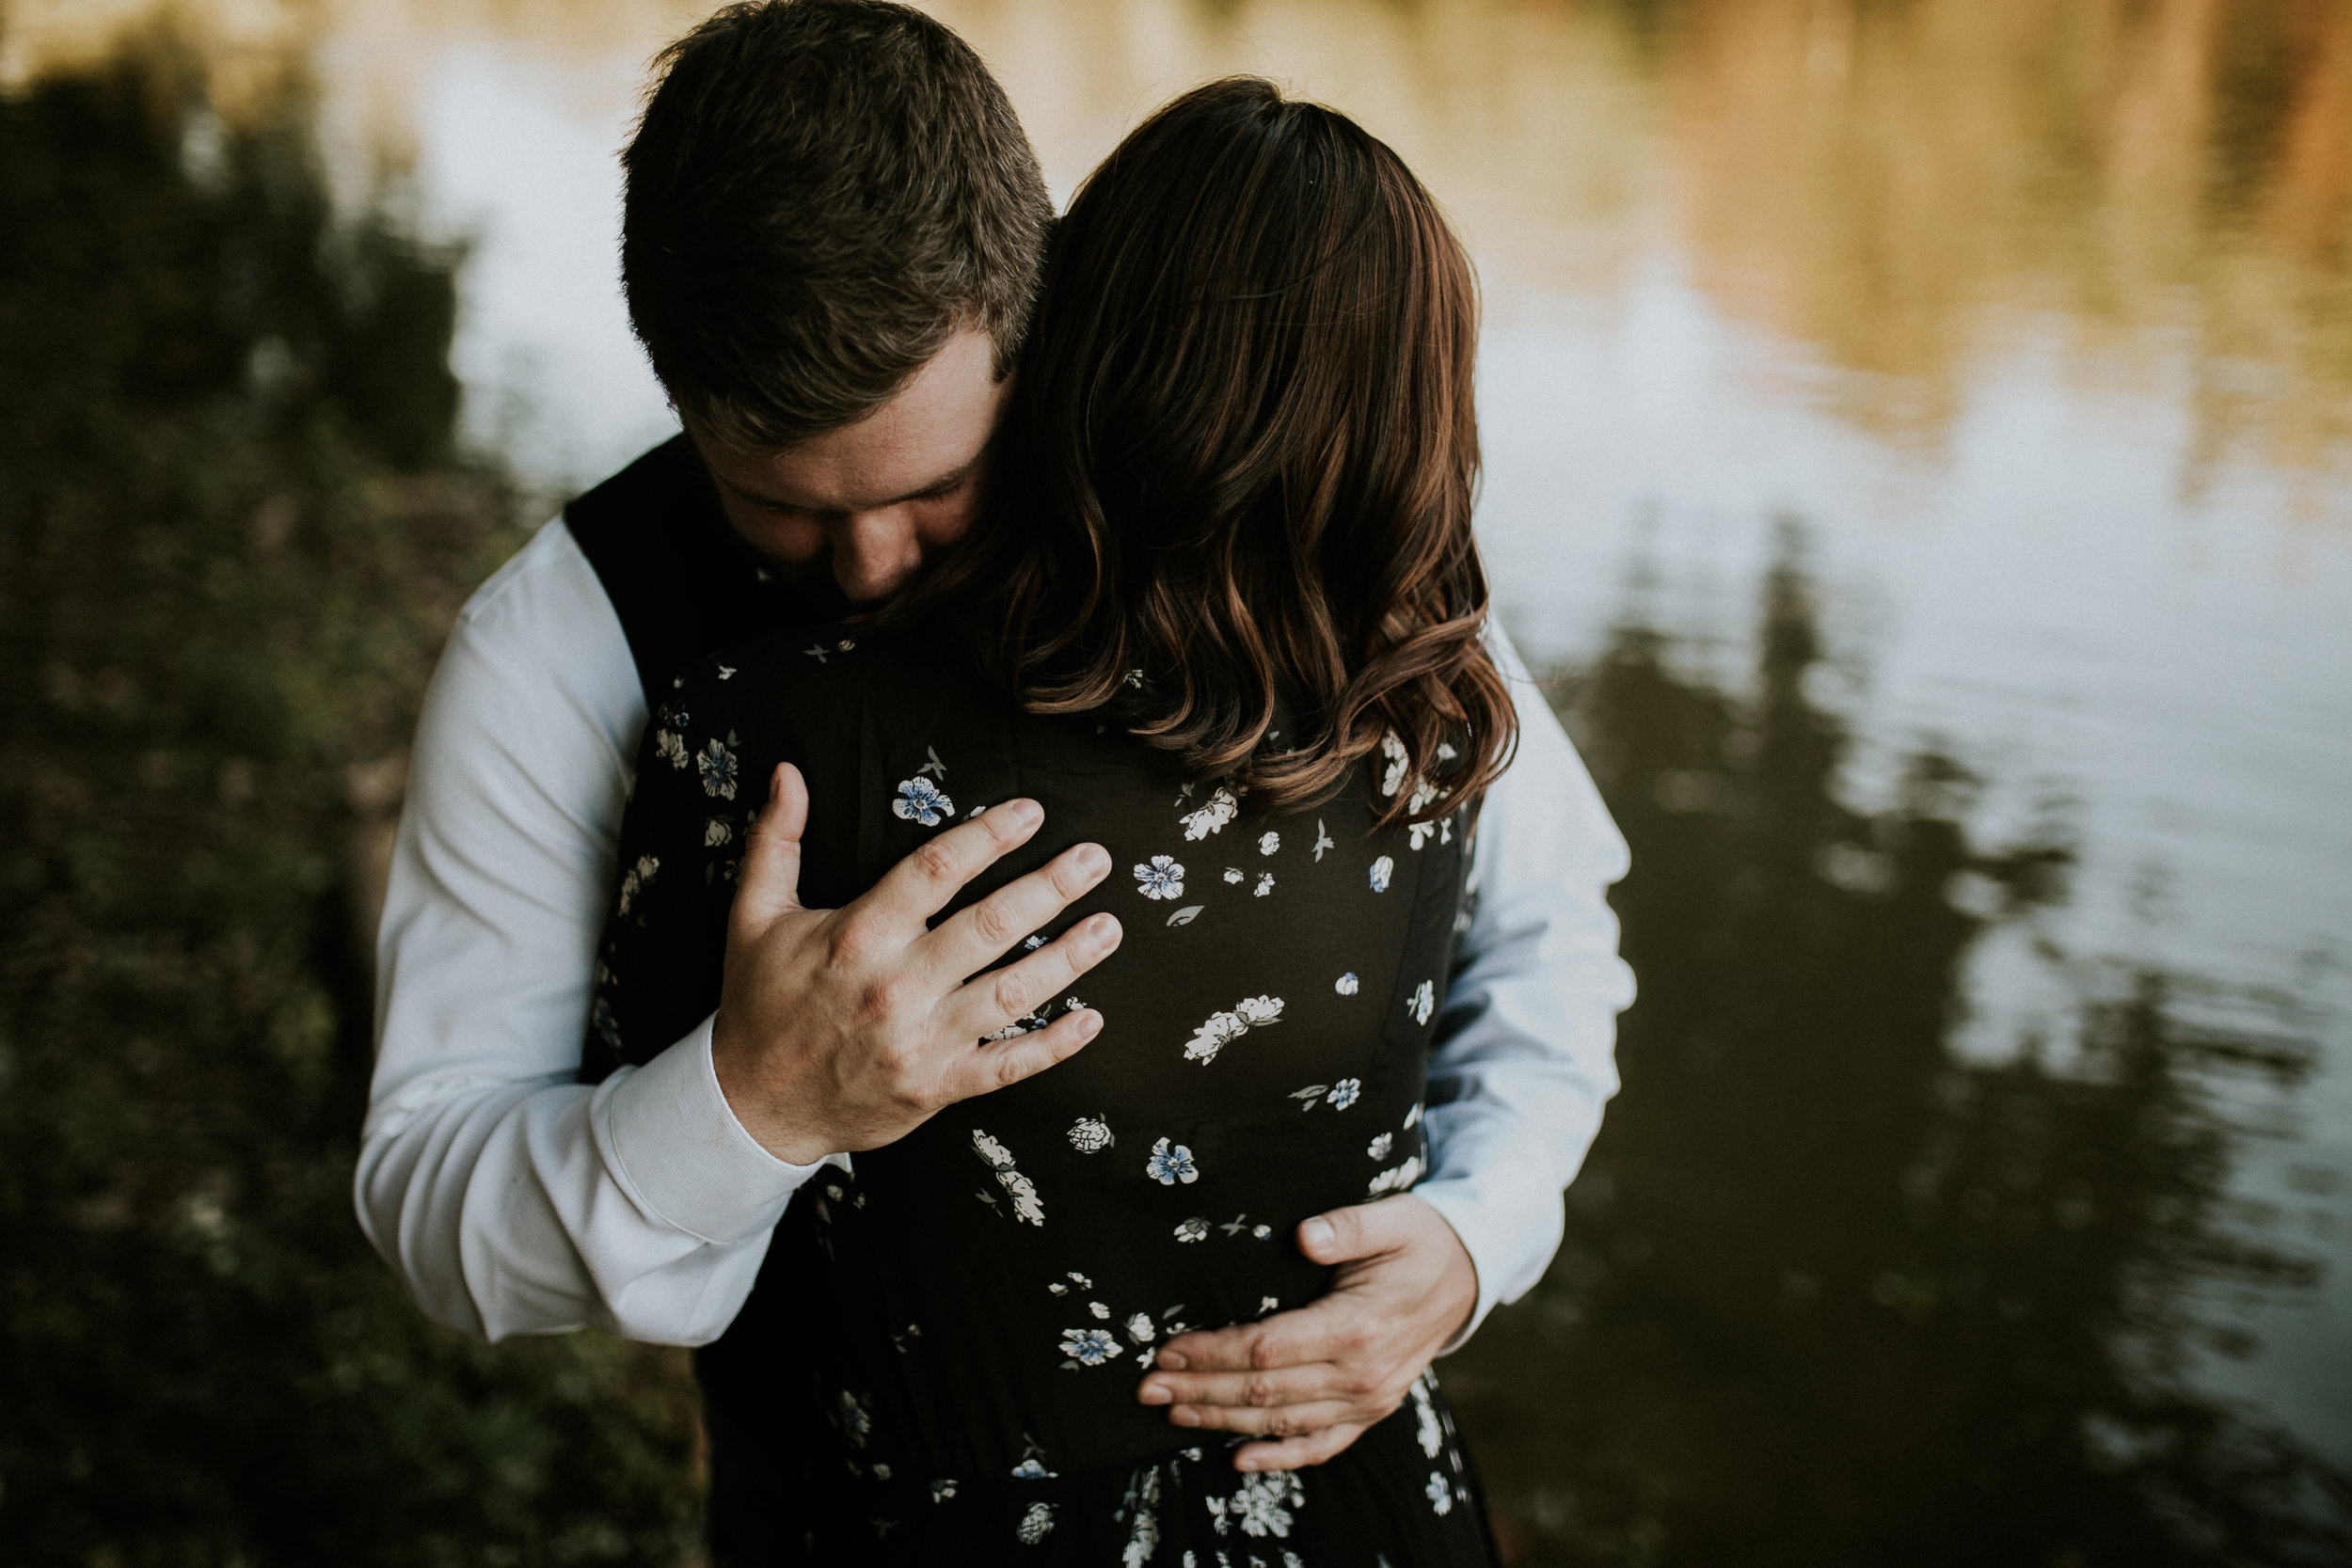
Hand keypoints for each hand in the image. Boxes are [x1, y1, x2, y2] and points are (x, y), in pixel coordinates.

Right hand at [711, 762, 1122, 1164]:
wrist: (753, 1105)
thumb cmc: (761, 1002)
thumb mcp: (754, 916)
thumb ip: (776, 841)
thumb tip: (789, 773)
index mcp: (857, 936)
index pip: (935, 870)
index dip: (988, 835)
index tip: (1032, 812)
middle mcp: (896, 986)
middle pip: (988, 927)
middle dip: (1049, 888)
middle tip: (1096, 859)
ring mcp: (922, 1041)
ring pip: (1010, 993)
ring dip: (1067, 959)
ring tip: (1109, 926)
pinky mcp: (937, 1086)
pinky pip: (1007, 1066)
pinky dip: (1053, 1045)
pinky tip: (1091, 1018)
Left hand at [1135, 1194, 1475, 1470]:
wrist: (1468, 1275)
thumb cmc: (1420, 1239)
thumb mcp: (1392, 1217)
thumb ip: (1348, 1226)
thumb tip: (1304, 1235)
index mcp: (1359, 1327)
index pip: (1268, 1349)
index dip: (1213, 1354)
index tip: (1167, 1349)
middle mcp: (1363, 1374)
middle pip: (1265, 1392)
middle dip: (1200, 1391)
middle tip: (1147, 1388)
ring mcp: (1369, 1400)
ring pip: (1282, 1421)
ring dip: (1223, 1422)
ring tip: (1173, 1414)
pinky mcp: (1371, 1411)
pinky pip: (1321, 1444)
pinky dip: (1279, 1457)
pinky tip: (1238, 1460)